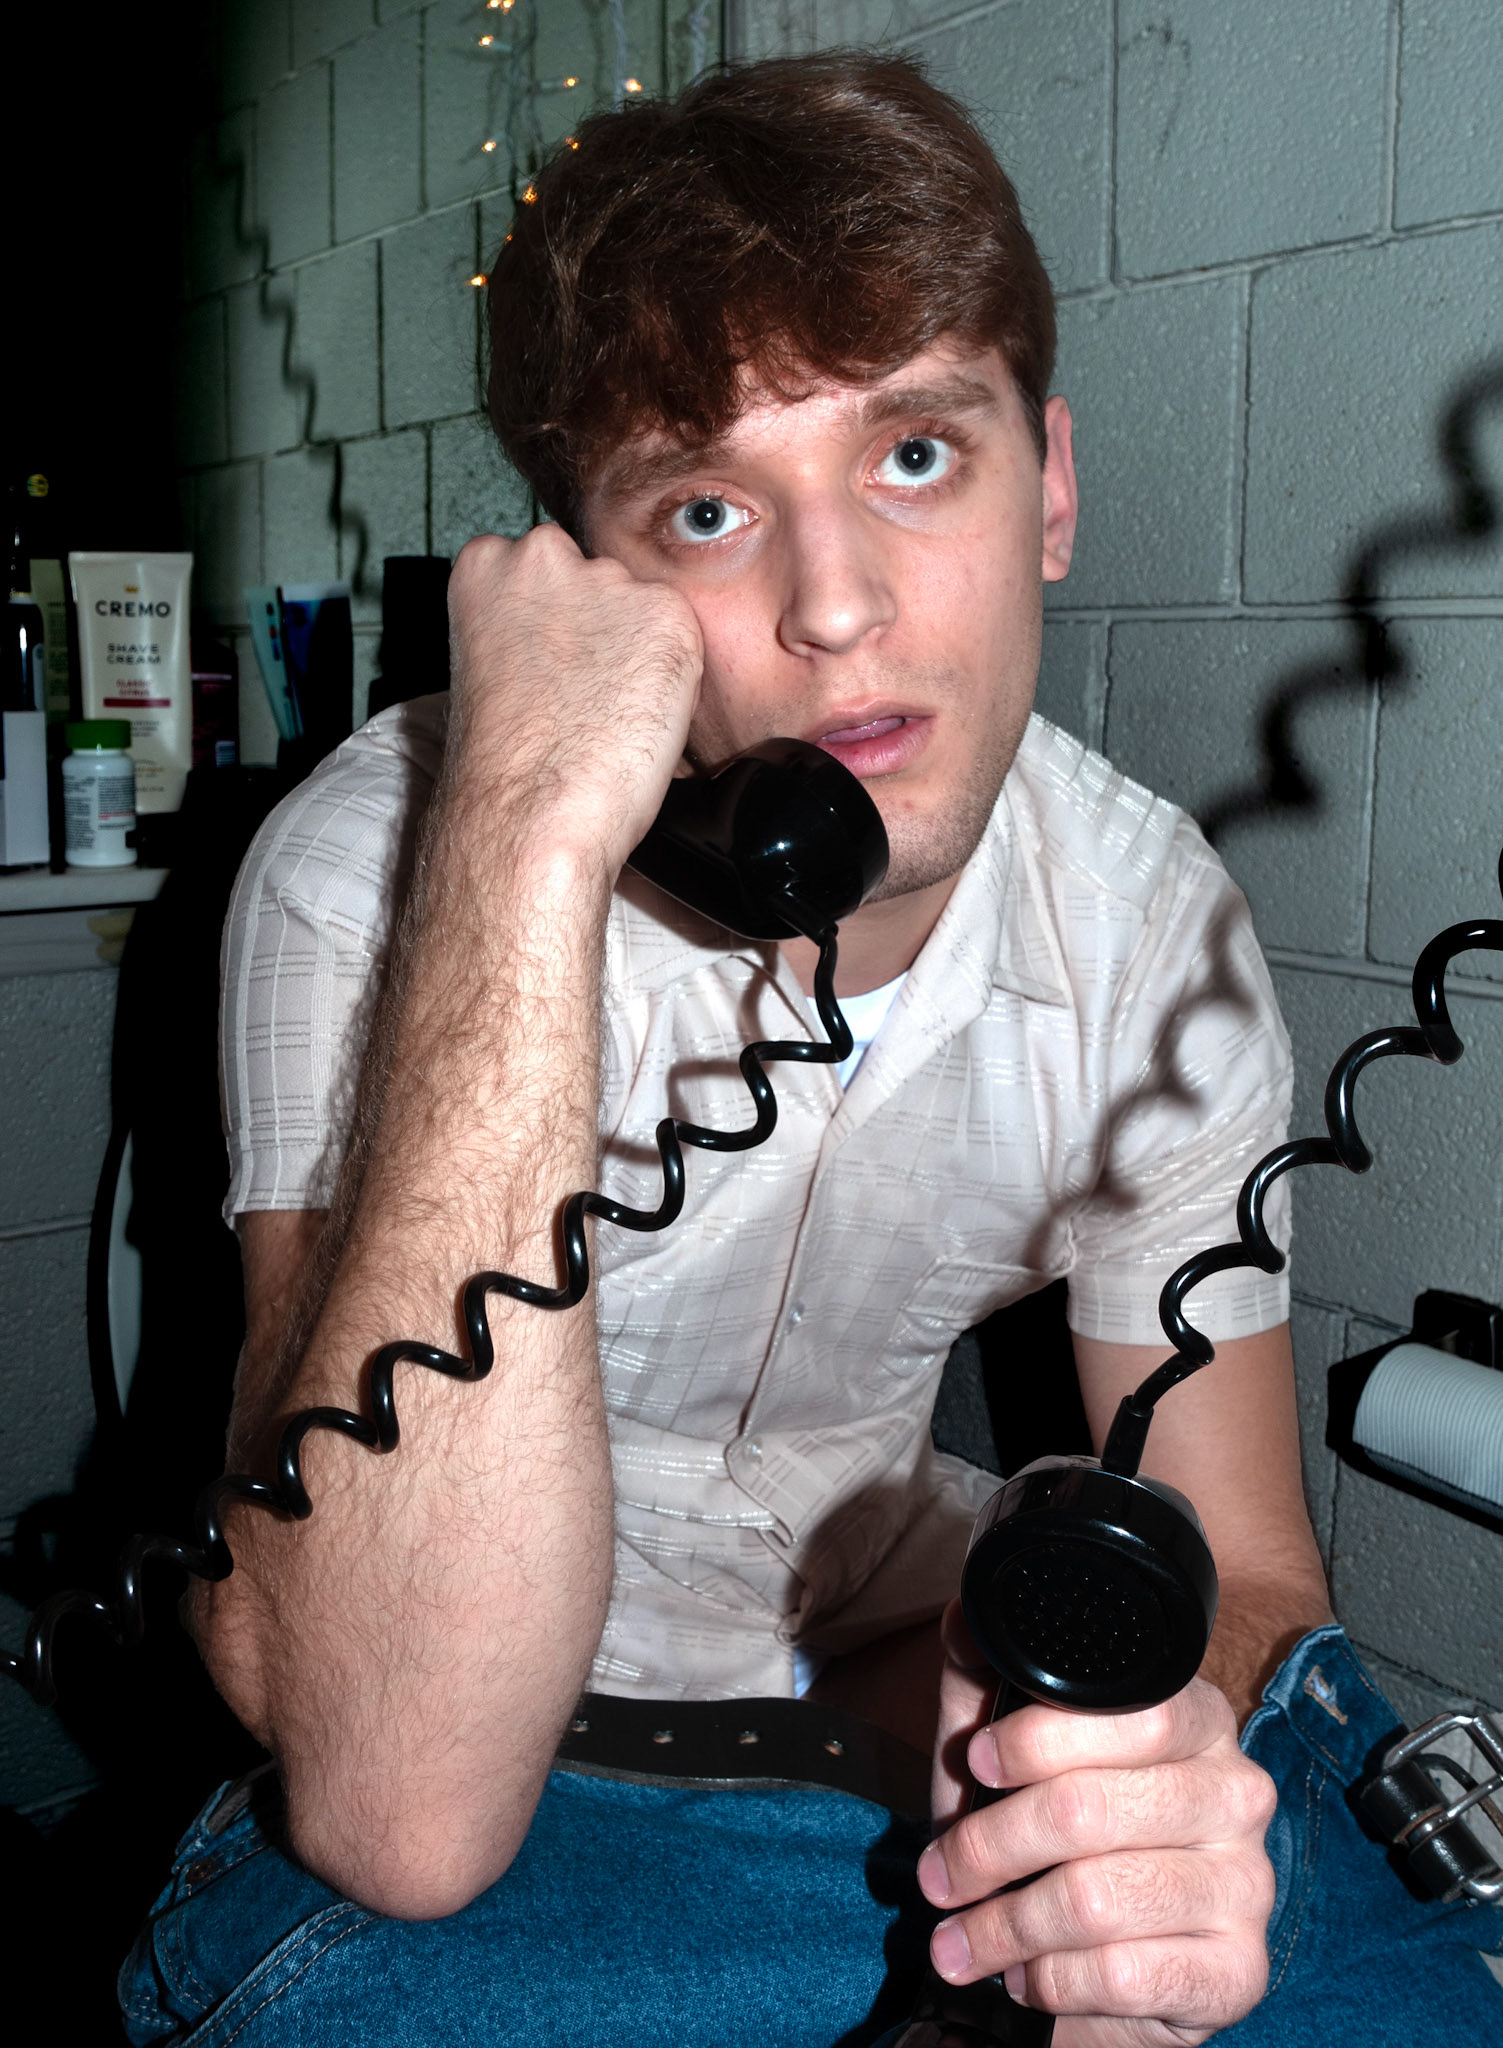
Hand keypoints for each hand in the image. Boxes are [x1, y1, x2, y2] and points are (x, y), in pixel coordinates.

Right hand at [446, 523, 703, 873]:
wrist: (529, 810)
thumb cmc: (502, 763)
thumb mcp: (489, 665)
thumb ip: (524, 626)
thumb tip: (570, 633)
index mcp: (486, 563)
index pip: (541, 569)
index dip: (555, 624)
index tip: (551, 664)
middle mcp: (546, 555)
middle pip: (595, 578)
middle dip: (600, 626)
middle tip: (587, 691)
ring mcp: (609, 581)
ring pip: (641, 607)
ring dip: (640, 649)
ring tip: (613, 710)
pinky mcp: (667, 614)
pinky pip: (683, 641)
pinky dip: (676, 678)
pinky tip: (642, 717)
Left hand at [922, 1602, 1276, 2045]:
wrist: (1116, 1966)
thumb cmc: (1060, 1840)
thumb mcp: (1014, 1751)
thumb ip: (989, 1675)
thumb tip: (964, 1618)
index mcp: (1196, 1719)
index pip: (1131, 1711)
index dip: (1038, 1739)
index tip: (974, 1760)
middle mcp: (1238, 1793)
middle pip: (1095, 1807)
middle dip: (991, 1845)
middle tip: (937, 1876)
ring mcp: (1248, 1885)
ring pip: (1098, 1898)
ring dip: (1004, 1926)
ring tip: (959, 1941)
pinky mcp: (1239, 1972)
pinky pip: (1126, 1974)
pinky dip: (1053, 1981)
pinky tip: (1025, 1978)